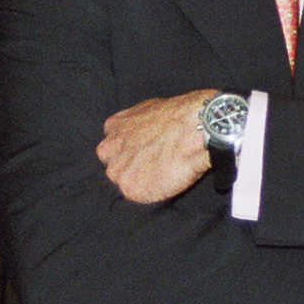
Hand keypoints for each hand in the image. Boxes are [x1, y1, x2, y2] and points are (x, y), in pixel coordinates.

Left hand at [99, 88, 220, 204]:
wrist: (194, 128)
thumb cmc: (178, 117)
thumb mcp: (149, 109)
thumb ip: (137, 126)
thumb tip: (146, 134)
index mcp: (113, 126)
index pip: (114, 145)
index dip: (131, 151)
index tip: (146, 152)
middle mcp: (109, 148)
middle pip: (114, 164)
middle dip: (130, 166)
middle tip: (154, 165)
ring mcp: (117, 169)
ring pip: (123, 181)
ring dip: (139, 180)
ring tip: (163, 171)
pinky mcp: (129, 187)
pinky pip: (138, 195)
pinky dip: (151, 192)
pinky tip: (166, 179)